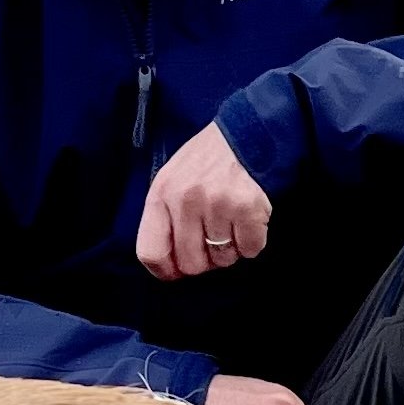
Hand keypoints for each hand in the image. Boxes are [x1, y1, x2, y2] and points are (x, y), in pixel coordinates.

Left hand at [137, 120, 272, 280]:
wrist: (249, 132)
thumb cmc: (208, 159)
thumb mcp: (173, 177)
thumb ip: (165, 214)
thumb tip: (168, 261)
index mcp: (161, 194)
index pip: (151, 252)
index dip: (165, 270)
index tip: (177, 272)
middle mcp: (186, 201)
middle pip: (191, 263)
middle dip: (205, 261)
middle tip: (214, 243)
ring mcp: (217, 205)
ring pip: (223, 259)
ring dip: (231, 250)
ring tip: (232, 225)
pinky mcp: (248, 208)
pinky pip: (250, 249)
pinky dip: (253, 242)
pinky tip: (250, 221)